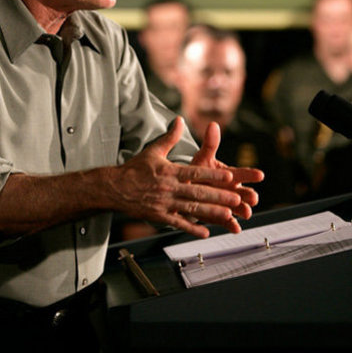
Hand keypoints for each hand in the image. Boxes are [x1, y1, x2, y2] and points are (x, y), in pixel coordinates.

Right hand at [109, 117, 262, 237]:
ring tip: (227, 216)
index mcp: (169, 171)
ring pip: (191, 209)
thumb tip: (180, 119)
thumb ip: (170, 137)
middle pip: (197, 192)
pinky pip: (178, 223)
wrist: (115, 187)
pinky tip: (205, 232)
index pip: (195, 172)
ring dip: (210, 213)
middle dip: (218, 196)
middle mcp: (168, 188)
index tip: (229, 177)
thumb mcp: (153, 150)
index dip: (213, 175)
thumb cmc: (135, 168)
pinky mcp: (159, 216)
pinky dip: (192, 228)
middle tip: (236, 199)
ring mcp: (164, 203)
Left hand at [190, 120, 264, 230]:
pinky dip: (232, 225)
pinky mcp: (219, 216)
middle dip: (249, 195)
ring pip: (238, 208)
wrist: (185, 188)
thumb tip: (213, 125)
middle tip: (253, 197)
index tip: (259, 174)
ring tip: (246, 213)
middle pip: (244, 193)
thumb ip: (210, 144)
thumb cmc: (197, 171)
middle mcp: (231, 190)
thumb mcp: (203, 158)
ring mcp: (226, 204)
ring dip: (243, 210)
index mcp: (229, 175)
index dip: (251, 174)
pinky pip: (227, 221)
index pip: (242, 173)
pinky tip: (236, 228)